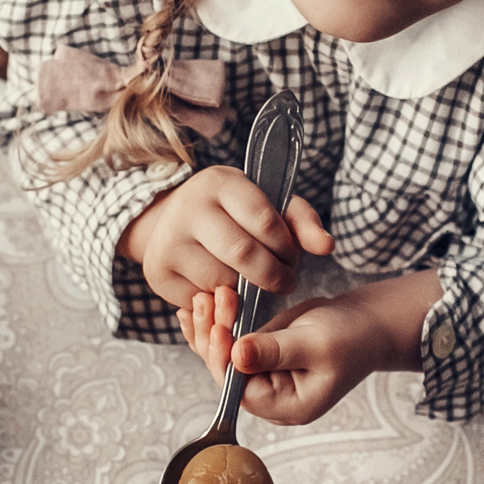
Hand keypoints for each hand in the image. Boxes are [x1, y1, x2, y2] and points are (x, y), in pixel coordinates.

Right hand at [120, 167, 331, 307]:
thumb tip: (326, 246)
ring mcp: (167, 241)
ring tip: (250, 280)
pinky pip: (202, 301)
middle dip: (273, 275)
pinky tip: (225, 287)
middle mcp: (187, 207)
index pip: (264, 221)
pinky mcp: (157, 274)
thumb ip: (302, 222)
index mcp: (219, 182)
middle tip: (284, 281)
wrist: (174, 221)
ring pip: (223, 282)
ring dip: (246, 290)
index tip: (291, 257)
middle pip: (242, 254)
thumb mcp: (267, 205)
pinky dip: (220, 301)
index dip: (286, 247)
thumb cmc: (233, 214)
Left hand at [176, 270, 443, 426]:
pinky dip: (217, 322)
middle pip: (225, 371)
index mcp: (285, 405)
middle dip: (214, 336)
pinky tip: (203, 303)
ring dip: (212, 325)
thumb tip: (237, 356)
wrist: (367, 324)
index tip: (219, 325)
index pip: (240, 388)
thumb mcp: (315, 343)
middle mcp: (269, 397)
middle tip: (209, 299)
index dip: (223, 357)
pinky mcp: (260, 356)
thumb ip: (275, 351)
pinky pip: (230, 343)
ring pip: (223, 355)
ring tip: (204, 296)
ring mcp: (262, 376)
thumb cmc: (352, 337)